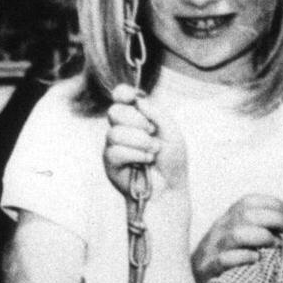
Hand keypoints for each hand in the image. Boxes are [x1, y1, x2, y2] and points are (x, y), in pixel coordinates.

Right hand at [104, 83, 189, 197]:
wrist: (169, 188)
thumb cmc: (171, 161)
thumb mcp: (171, 132)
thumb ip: (156, 113)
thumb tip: (138, 100)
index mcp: (137, 116)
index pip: (121, 97)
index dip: (123, 93)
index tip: (132, 97)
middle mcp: (123, 128)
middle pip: (114, 111)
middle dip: (136, 121)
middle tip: (152, 132)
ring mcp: (114, 145)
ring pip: (114, 133)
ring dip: (139, 141)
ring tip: (153, 152)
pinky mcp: (110, 162)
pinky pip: (115, 151)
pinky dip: (135, 155)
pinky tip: (146, 161)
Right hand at [192, 194, 282, 282]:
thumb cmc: (222, 261)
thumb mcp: (235, 239)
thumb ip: (255, 228)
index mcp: (227, 220)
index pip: (248, 201)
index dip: (271, 203)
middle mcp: (220, 230)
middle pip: (246, 214)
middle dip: (273, 219)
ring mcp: (213, 250)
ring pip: (237, 234)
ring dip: (261, 237)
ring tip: (275, 246)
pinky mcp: (209, 270)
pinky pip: (226, 259)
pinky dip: (244, 257)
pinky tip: (256, 260)